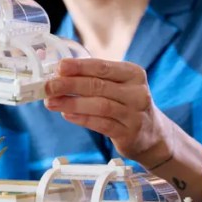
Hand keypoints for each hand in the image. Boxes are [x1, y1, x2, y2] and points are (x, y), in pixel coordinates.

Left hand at [43, 58, 173, 168]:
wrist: (153, 135)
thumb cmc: (126, 104)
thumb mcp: (119, 85)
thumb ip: (93, 77)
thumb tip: (58, 72)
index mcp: (133, 73)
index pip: (102, 67)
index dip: (79, 66)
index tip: (59, 67)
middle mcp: (137, 92)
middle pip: (98, 86)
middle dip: (69, 85)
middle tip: (48, 86)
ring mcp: (134, 114)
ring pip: (99, 105)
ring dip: (72, 102)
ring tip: (51, 102)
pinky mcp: (129, 134)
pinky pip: (101, 124)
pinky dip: (82, 118)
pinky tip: (66, 114)